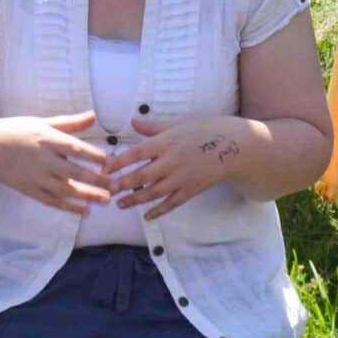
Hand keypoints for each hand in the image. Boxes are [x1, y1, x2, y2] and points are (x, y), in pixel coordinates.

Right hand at [0, 110, 111, 213]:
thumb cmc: (15, 131)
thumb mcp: (41, 122)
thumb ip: (69, 123)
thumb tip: (94, 115)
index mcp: (47, 139)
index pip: (75, 148)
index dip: (93, 155)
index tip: (110, 161)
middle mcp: (43, 159)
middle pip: (73, 172)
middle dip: (95, 180)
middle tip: (115, 186)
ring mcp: (36, 177)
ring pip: (65, 190)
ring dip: (86, 196)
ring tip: (105, 201)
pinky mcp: (30, 190)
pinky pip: (52, 201)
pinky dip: (68, 207)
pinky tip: (85, 211)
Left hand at [106, 115, 245, 220]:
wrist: (234, 146)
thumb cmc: (205, 130)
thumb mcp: (179, 125)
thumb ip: (154, 128)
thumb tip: (133, 122)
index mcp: (166, 142)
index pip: (136, 153)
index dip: (118, 161)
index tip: (103, 168)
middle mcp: (171, 161)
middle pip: (142, 176)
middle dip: (122, 184)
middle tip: (107, 190)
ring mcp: (182, 178)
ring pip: (154, 192)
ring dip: (135, 200)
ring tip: (120, 204)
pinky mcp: (191, 190)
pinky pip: (172, 203)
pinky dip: (159, 210)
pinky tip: (147, 216)